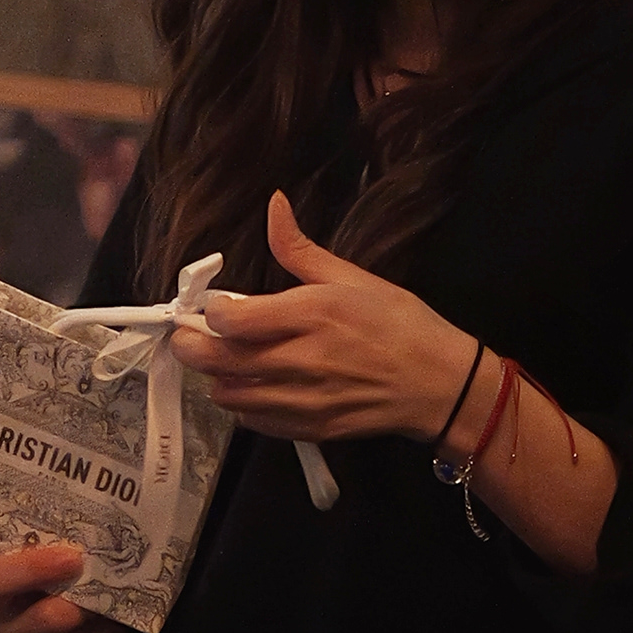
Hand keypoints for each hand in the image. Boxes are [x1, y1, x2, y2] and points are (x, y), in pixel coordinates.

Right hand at [0, 543, 129, 632]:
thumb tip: (82, 539)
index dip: (34, 566)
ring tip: (99, 612)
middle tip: (103, 582)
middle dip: (84, 598)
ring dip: (104, 617)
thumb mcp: (19, 592)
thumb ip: (36, 566)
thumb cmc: (27, 620)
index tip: (72, 556)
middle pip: (50, 617)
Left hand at [171, 191, 477, 442]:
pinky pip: (253, 421)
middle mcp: (299, 360)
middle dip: (192, 347)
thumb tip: (274, 204)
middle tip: (193, 337)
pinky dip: (245, 405)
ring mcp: (302, 400)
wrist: (440, 384)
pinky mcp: (308, 429)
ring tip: (232, 362)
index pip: (227, 320)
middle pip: (215, 361)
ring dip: (219, 377)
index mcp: (309, 314)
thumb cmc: (400, 324)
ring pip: (227, 395)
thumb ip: (299, 248)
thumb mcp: (351, 277)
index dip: (208, 314)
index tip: (212, 309)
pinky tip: (259, 387)